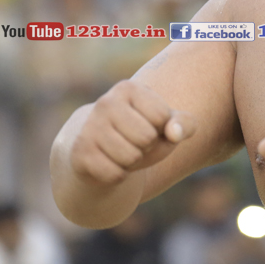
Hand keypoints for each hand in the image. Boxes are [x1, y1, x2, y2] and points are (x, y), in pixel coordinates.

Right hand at [69, 79, 194, 185]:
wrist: (100, 148)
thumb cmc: (142, 131)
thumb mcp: (168, 124)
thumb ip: (184, 124)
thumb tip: (174, 133)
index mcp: (128, 88)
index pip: (162, 116)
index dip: (162, 129)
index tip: (149, 126)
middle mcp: (105, 103)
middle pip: (147, 137)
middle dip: (147, 146)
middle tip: (134, 142)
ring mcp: (89, 128)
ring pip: (131, 157)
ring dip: (133, 161)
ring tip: (122, 151)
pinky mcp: (80, 153)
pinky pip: (115, 174)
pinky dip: (118, 175)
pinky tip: (109, 162)